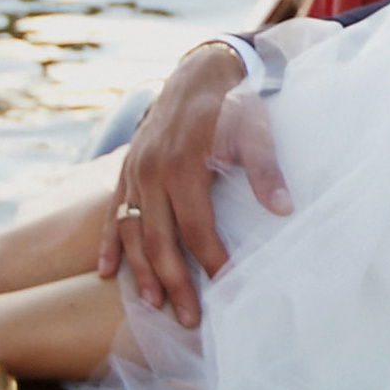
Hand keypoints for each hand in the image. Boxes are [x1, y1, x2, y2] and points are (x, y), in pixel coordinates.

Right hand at [96, 43, 291, 328]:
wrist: (201, 70)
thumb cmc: (235, 103)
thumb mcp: (257, 128)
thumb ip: (265, 168)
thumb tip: (282, 208)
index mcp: (185, 164)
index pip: (197, 228)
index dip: (211, 261)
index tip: (226, 288)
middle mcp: (152, 172)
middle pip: (160, 239)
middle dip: (173, 283)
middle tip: (186, 319)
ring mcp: (134, 172)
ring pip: (132, 232)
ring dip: (141, 272)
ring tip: (151, 306)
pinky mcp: (125, 170)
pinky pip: (112, 214)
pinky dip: (109, 245)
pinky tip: (108, 274)